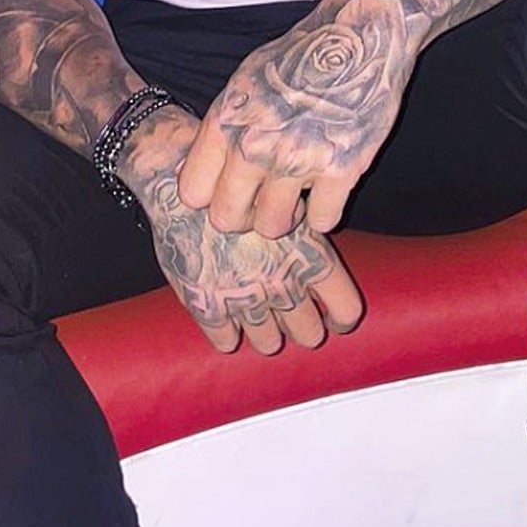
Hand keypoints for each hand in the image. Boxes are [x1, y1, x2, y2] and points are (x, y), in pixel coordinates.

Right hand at [123, 107, 364, 354]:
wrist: (181, 184)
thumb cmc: (236, 186)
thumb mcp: (285, 204)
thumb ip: (307, 236)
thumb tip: (320, 256)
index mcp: (309, 257)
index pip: (345, 309)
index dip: (341, 318)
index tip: (334, 320)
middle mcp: (282, 283)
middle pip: (309, 333)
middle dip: (304, 330)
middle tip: (295, 323)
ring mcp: (244, 299)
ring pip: (268, 342)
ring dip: (267, 336)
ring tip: (262, 326)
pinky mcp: (207, 307)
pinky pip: (226, 340)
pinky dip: (228, 336)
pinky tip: (227, 323)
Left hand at [178, 0, 414, 236]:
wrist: (361, 36)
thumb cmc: (301, 58)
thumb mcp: (243, 83)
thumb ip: (221, 130)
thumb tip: (193, 175)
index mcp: (226, 120)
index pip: (192, 192)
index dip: (212, 197)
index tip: (232, 189)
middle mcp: (254, 144)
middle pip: (226, 218)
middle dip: (245, 216)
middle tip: (266, 199)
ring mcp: (297, 159)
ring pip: (272, 226)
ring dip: (287, 217)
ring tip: (299, 194)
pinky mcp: (341, 169)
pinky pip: (323, 221)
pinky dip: (326, 212)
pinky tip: (330, 188)